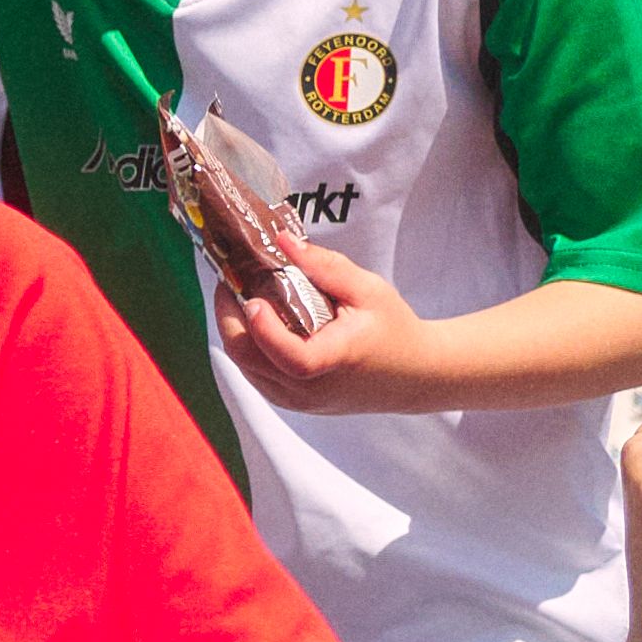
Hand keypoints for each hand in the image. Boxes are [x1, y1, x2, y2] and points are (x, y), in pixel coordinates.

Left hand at [210, 230, 449, 411]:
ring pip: (243, 366)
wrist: (412, 374)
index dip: (264, 329)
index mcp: (335, 361)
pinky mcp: (288, 401)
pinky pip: (253, 373)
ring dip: (234, 329)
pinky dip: (247, 345)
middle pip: (248, 358)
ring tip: (238, 294)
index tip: (251, 297)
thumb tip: (283, 240)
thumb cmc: (393, 328)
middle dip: (229, 316)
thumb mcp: (368, 289)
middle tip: (229, 280)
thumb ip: (325, 266)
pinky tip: (254, 319)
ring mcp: (296, 400)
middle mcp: (310, 389)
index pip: (290, 356)